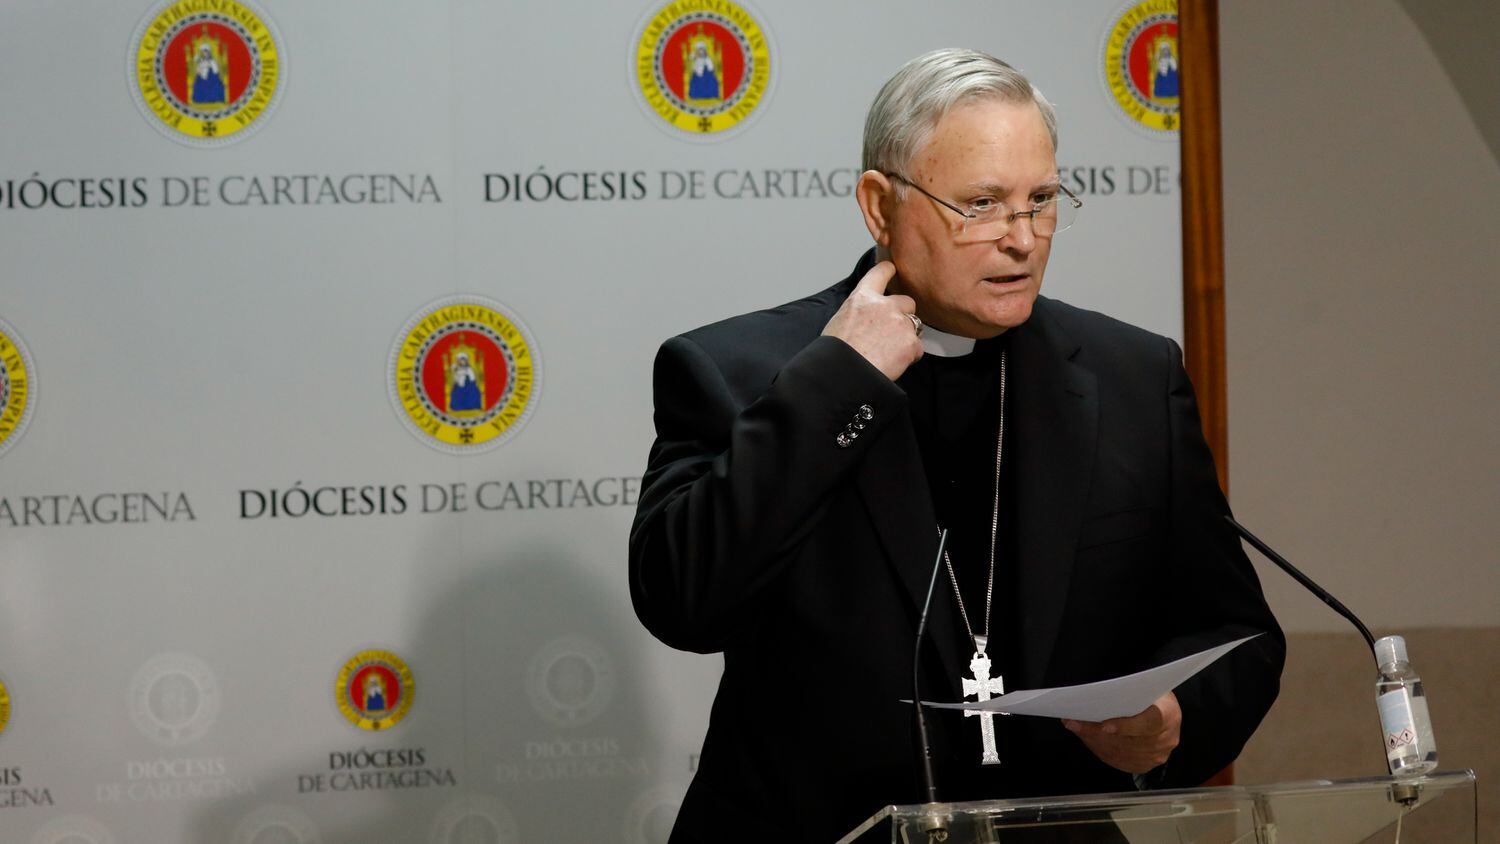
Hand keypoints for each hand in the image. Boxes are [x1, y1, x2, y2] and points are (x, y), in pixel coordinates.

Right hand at [821, 260, 922, 380]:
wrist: (843, 374)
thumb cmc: (835, 353)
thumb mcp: (840, 321)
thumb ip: (859, 313)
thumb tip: (866, 319)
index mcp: (862, 298)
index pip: (880, 273)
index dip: (888, 270)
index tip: (892, 269)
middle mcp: (884, 305)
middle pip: (907, 302)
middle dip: (903, 315)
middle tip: (889, 333)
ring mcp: (900, 323)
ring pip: (915, 325)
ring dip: (906, 336)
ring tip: (888, 352)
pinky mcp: (911, 343)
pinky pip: (917, 348)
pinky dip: (909, 356)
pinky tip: (893, 363)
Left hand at [1063, 692, 1180, 773]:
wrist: (1164, 708)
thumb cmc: (1151, 693)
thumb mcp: (1143, 685)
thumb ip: (1124, 693)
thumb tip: (1094, 698)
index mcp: (1169, 715)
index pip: (1148, 723)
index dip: (1125, 726)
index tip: (1104, 725)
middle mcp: (1166, 739)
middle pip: (1128, 741)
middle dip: (1097, 732)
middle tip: (1073, 722)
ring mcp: (1157, 755)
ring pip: (1120, 752)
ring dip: (1094, 740)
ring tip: (1076, 727)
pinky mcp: (1146, 764)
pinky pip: (1119, 761)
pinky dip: (1100, 749)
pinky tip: (1087, 737)